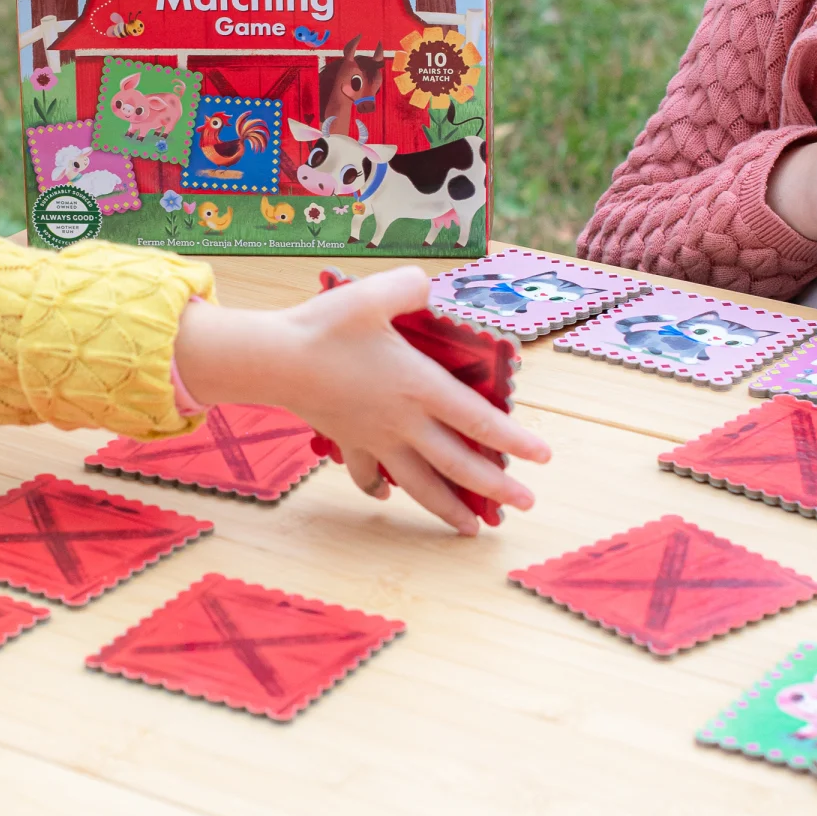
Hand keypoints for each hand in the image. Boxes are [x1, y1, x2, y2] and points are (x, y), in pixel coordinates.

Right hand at [172, 267, 549, 534]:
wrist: (273, 360)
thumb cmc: (325, 326)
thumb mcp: (375, 293)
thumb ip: (411, 286)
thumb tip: (429, 284)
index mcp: (419, 387)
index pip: (478, 421)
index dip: (514, 440)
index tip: (543, 458)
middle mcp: (403, 421)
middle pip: (458, 464)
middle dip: (495, 488)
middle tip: (526, 504)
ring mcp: (375, 437)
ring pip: (420, 483)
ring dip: (447, 508)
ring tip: (470, 530)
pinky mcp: (348, 441)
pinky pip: (368, 474)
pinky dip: (379, 488)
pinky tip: (388, 497)